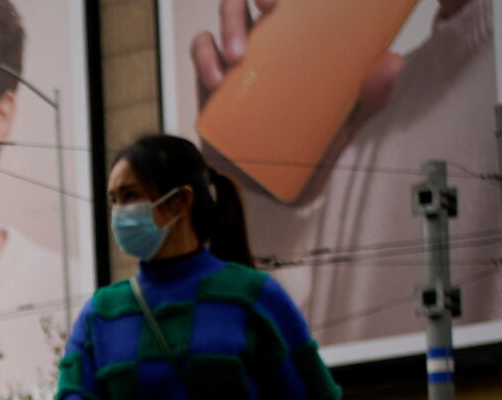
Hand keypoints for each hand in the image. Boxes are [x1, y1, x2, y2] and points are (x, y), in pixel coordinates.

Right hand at [192, 0, 401, 200]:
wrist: (277, 186)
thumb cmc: (312, 144)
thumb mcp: (346, 120)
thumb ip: (369, 95)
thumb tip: (392, 61)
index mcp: (296, 39)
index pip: (285, 1)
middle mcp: (265, 41)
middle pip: (248, 0)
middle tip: (267, 7)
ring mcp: (235, 60)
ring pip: (222, 21)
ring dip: (227, 29)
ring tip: (237, 57)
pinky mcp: (211, 84)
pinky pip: (201, 56)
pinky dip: (204, 61)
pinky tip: (216, 80)